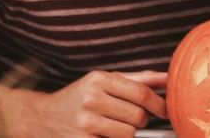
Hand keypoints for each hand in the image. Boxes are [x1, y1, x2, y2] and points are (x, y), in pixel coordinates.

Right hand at [18, 70, 166, 137]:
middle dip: (141, 121)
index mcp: (99, 80)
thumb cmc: (79, 98)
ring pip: (128, 134)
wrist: (40, 118)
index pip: (141, 93)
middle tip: (131, 119)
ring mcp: (84, 123)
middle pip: (137, 116)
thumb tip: (168, 78)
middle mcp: (91, 99)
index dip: (158, 104)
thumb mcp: (104, 81)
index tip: (164, 111)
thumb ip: (138, 79)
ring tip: (111, 127)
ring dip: (126, 134)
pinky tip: (101, 136)